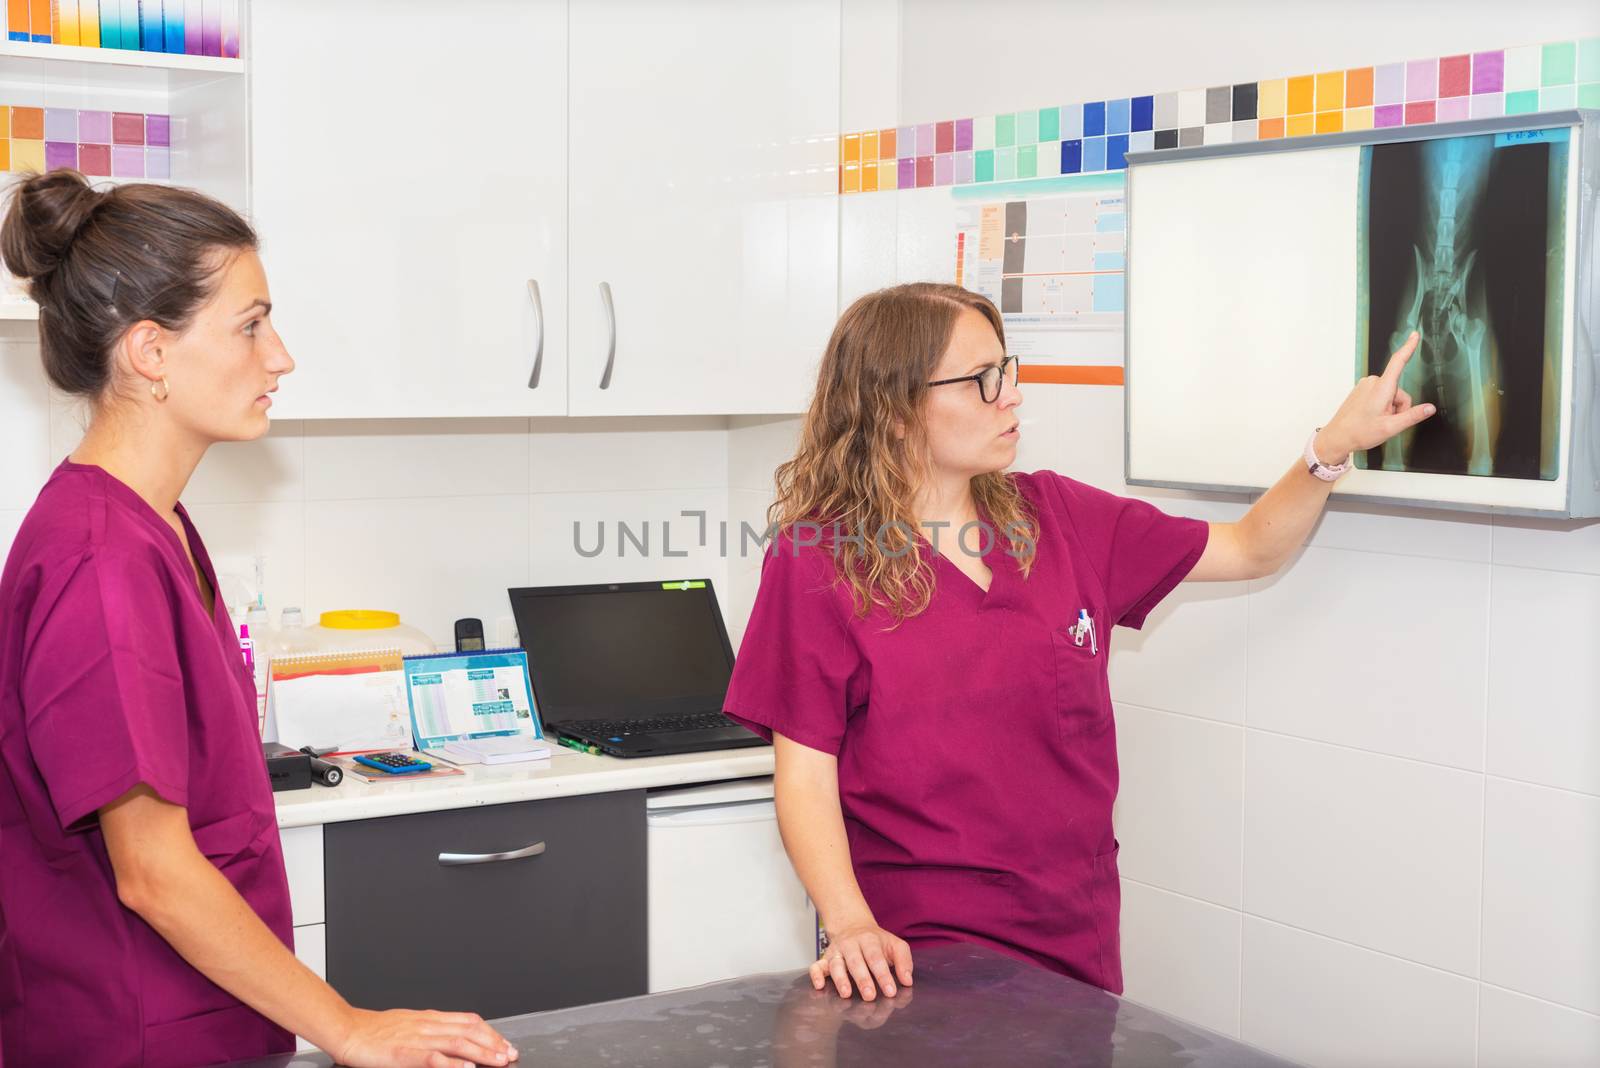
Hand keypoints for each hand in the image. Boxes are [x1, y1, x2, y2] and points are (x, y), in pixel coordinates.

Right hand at [329, 1006, 518, 1067]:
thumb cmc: (375, 1031)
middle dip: (493, 1043)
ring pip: (457, 1042)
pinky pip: (432, 1057)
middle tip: (510, 1054)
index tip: (504, 1043)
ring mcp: (417, 1038)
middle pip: (469, 1030)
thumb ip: (431, 1031)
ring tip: (499, 1061)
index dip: (490, 1032)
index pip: (468, 1021)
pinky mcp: (404, 1053)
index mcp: (429, 1018)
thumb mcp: (409, 1025)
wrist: (347, 1029)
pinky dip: (451, 1063)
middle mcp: (428, 1025)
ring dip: (482, 1052)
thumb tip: (452, 1039)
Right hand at [811, 922, 913, 1000]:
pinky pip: (817, 965)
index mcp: (869, 940)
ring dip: (840, 979)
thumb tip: (907, 980)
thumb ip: (904, 961)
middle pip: (856, 962)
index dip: (883, 975)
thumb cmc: (876, 942)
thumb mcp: (894, 945)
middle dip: (862, 979)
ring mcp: (837, 952)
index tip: (890, 991)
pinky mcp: (825, 958)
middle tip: (870, 996)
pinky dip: (815, 974)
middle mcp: (851, 945)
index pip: (876, 958)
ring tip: (846, 994)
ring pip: (836, 964)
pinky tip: (819, 985)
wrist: (852, 925)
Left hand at [1316, 331, 1435, 464]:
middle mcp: (1373, 382)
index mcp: (1381, 387)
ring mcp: (1366, 385)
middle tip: (1385, 421)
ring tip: (1376, 420)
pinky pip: (1381, 395)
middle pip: (1400, 391)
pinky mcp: (1362, 389)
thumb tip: (1430, 408)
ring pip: (1391, 394)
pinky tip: (1371, 416)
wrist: (1338, 437)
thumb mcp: (1391, 427)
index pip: (1398, 362)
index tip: (1415, 335)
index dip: (1408, 348)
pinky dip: (1381, 405)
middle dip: (1399, 407)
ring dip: (1390, 408)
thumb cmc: (1360, 432)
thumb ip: (1412, 416)